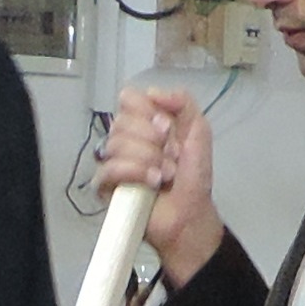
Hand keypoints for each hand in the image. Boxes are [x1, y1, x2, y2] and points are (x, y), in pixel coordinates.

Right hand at [92, 86, 222, 286]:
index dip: (146, 111)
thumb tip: (153, 92)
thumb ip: (183, 102)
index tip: (166, 127)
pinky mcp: (106, 187)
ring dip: (148, 159)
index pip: (128, 99)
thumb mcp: (198, 131)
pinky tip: (151, 183)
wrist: (190, 213)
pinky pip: (108, 169)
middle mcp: (125, 139)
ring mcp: (113, 163)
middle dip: (152, 140)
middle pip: (121, 121)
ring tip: (165, 175)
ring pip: (115, 144)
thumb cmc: (193, 176)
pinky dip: (134, 173)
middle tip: (171, 157)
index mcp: (144, 122)